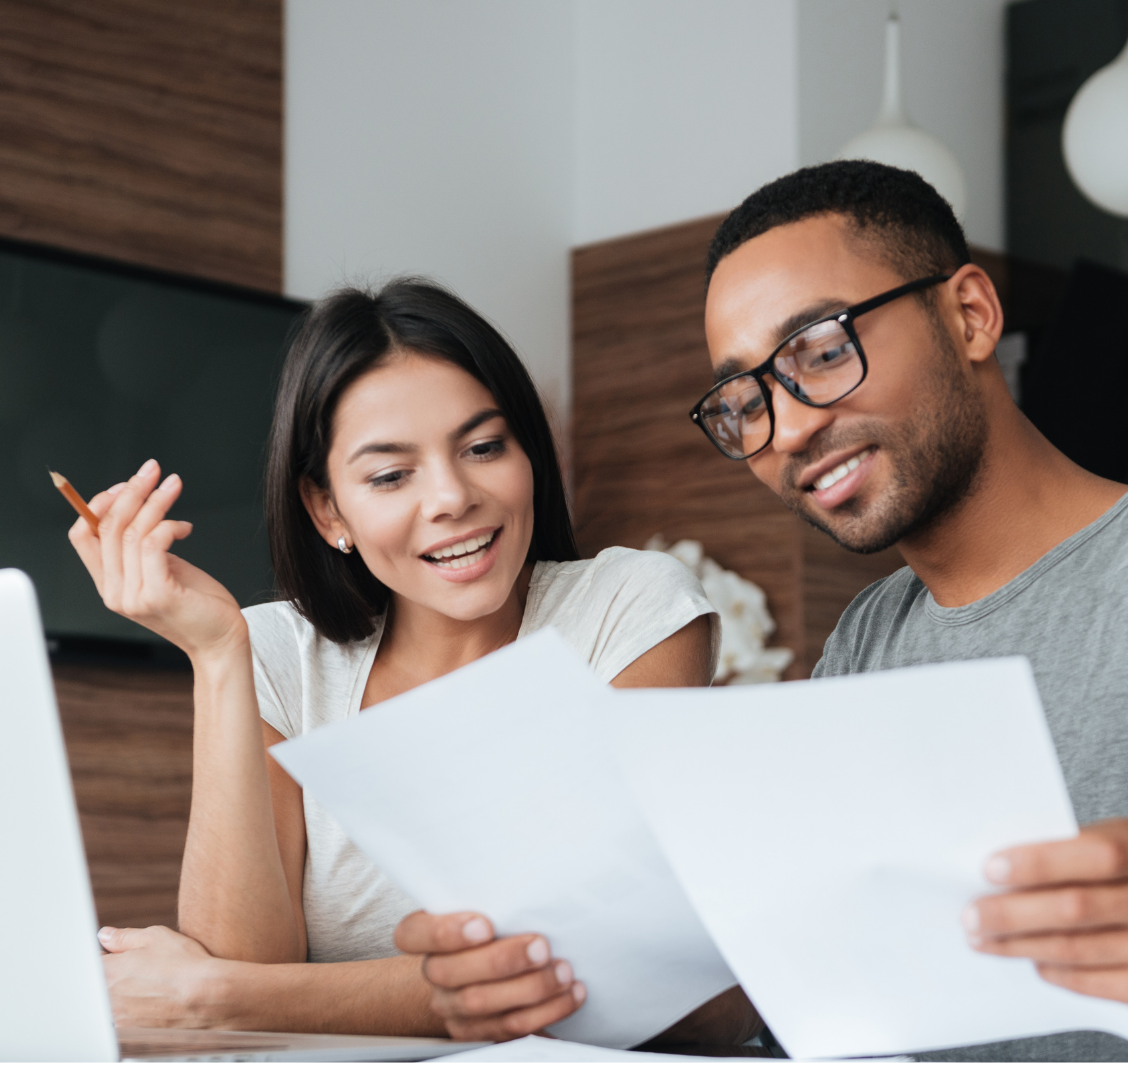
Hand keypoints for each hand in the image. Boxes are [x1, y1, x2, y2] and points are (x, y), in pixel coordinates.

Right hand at [68, 459, 246, 660]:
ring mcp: (133, 596)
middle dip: (131, 491)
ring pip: (132, 531)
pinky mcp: (158, 594)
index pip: (82, 537)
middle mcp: (114, 592)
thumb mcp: (163, 570)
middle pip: (107, 527)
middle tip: (152, 470)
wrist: (222, 641)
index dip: (98, 504)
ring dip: (155, 501)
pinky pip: (153, 544)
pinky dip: (169, 525)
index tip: (126, 484)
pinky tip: (185, 527)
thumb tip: (138, 506)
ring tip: (174, 485)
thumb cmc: (198, 603)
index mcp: (110, 585)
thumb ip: (143, 548)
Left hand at [99, 925, 232, 1028]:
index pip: (92, 963)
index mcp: (108, 971)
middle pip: (101, 985)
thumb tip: (106, 935)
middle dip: (117, 976)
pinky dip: (140, 1010)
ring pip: (114, 1004)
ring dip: (127, 995)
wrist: (208, 996)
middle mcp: (107, 998)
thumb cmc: (183, 965)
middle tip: (144, 969)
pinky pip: (128, 1019)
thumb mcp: (155, 936)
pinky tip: (161, 1000)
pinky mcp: (133, 1033)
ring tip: (156, 985)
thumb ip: (124, 937)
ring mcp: (119, 1018)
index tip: (120, 955)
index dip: (107, 957)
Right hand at [394, 911, 584, 1040]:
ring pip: (482, 1004)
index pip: (411, 934)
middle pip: (451, 973)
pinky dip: (546, 1011)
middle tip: (541, 947)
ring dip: (531, 988)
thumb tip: (533, 868)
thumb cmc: (497, 923)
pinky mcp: (478, 1032)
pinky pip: (509, 1029)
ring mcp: (454, 1006)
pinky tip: (570, 993)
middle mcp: (435, 972)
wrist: (490, 968)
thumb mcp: (490, 903)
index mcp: (426, 934)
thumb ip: (495, 894)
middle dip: (502, 960)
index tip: (484, 924)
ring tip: (563, 971)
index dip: (444, 932)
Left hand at [966, 818, 1127, 1001]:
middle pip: (1076, 908)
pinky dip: (1059, 973)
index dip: (1042, 862)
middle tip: (971, 916)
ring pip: (1078, 948)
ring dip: (1022, 945)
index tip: (990, 869)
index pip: (1097, 855)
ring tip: (983, 940)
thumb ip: (1068, 850)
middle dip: (1013, 914)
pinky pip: (1098, 983)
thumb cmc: (1125, 864)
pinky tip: (1034, 961)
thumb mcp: (1111, 840)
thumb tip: (999, 869)